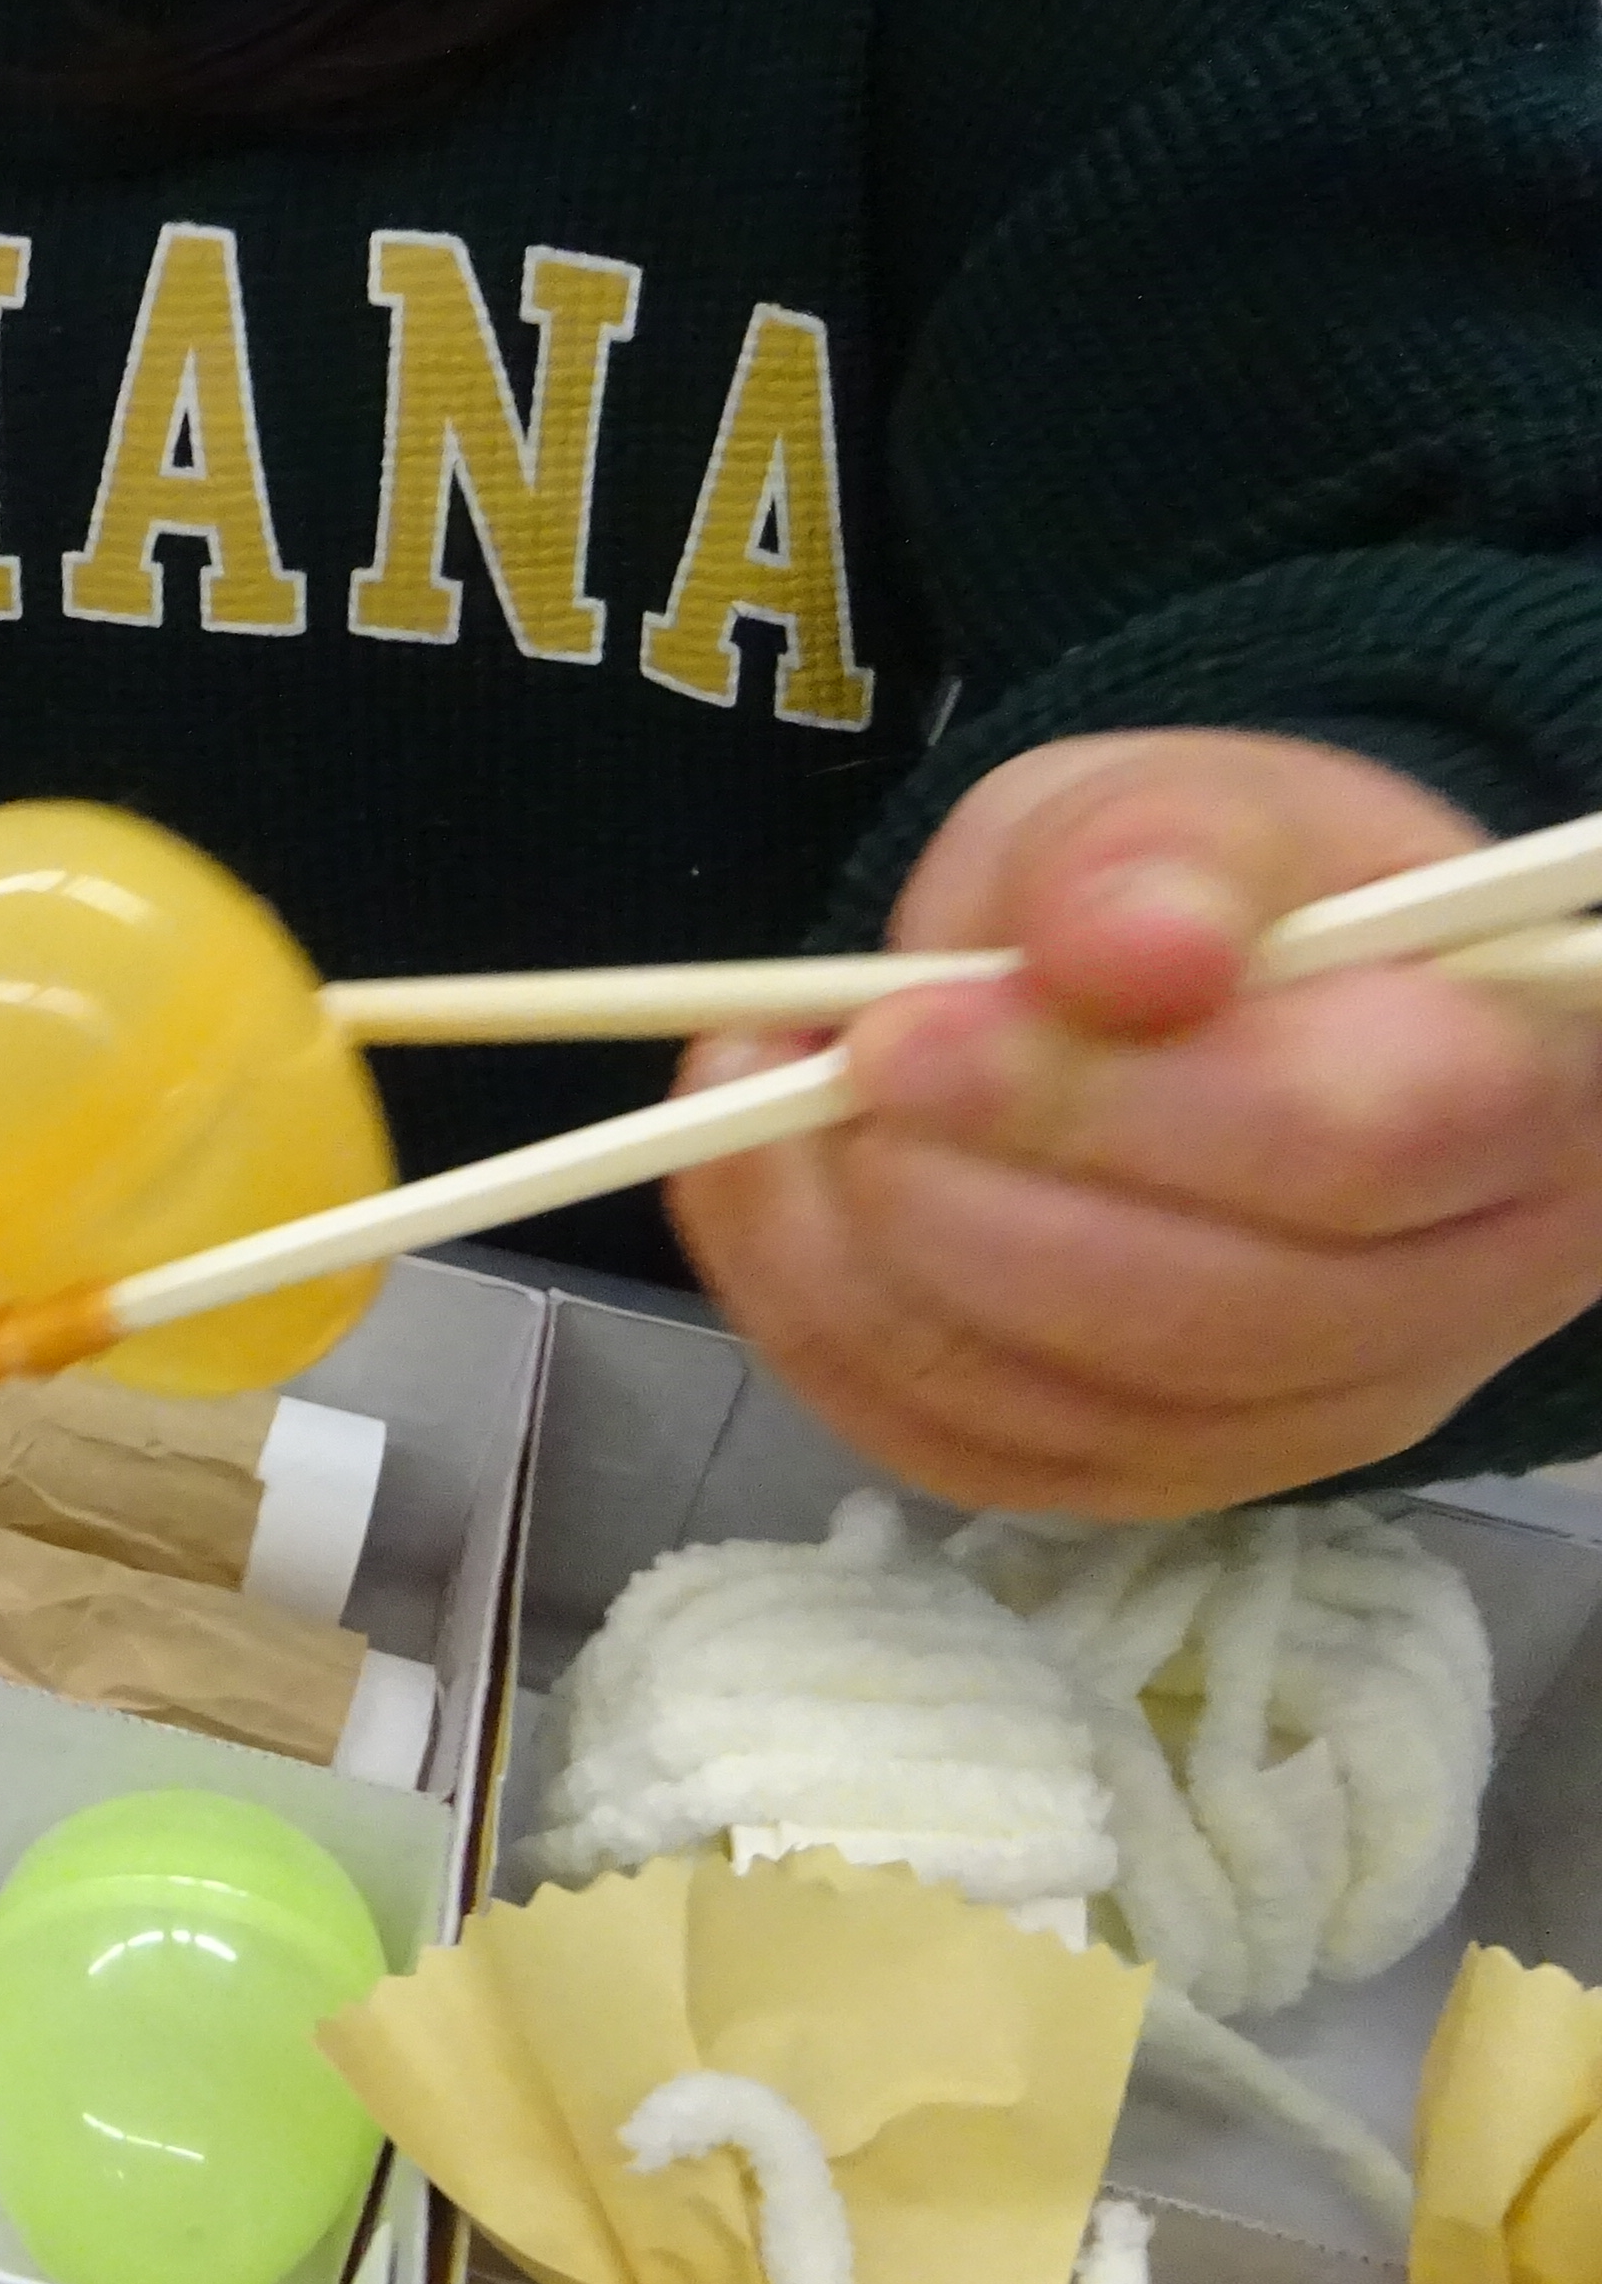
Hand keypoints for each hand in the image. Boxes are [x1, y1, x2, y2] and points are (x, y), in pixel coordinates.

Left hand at [673, 731, 1601, 1515]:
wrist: (1216, 1008)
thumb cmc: (1226, 899)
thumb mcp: (1183, 805)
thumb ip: (1152, 850)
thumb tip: (1124, 948)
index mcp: (1523, 1089)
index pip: (1344, 1146)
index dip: (1100, 1106)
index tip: (903, 1032)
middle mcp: (1460, 1290)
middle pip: (1196, 1312)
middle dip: (953, 1201)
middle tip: (813, 1077)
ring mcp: (1317, 1414)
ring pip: (1064, 1410)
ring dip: (856, 1268)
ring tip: (761, 1105)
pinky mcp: (1169, 1477)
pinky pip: (972, 1456)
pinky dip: (828, 1337)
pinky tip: (775, 1202)